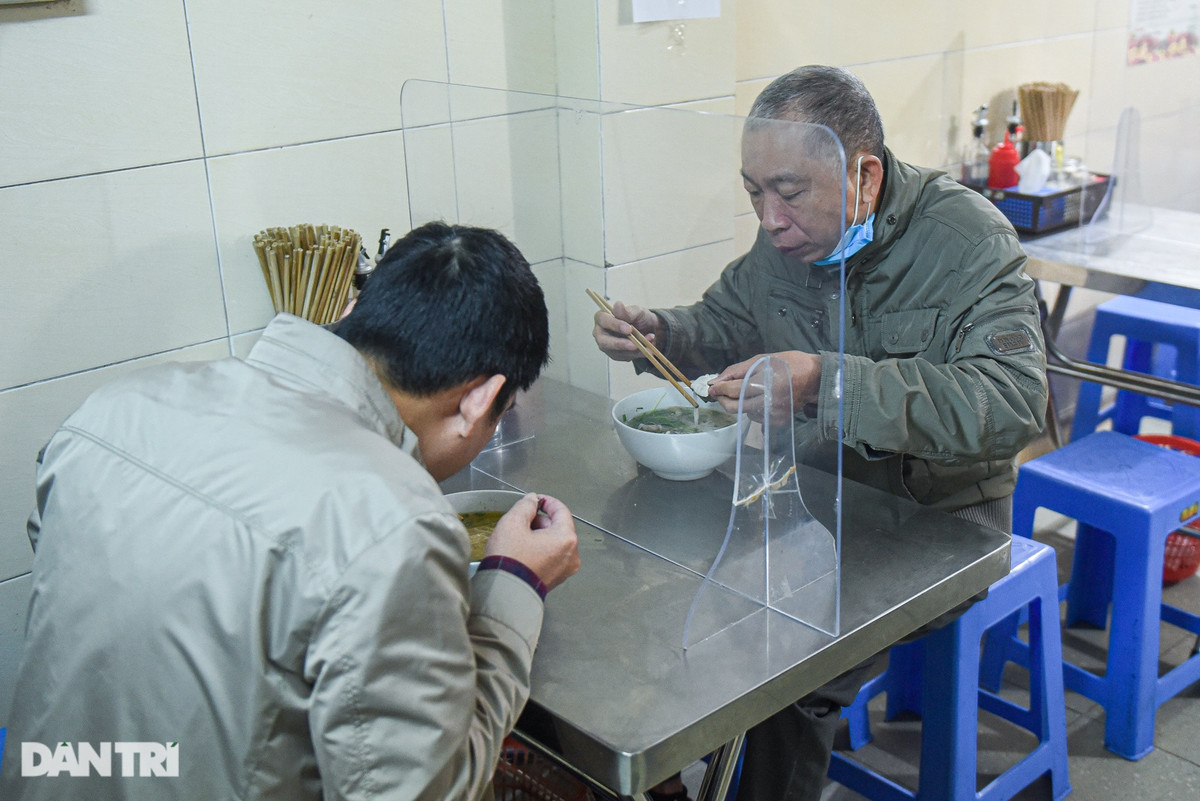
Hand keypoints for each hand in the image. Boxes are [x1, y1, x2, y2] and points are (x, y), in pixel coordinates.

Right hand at [485, 493, 579, 590]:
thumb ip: (525, 506)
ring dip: (539, 536)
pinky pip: (552, 556)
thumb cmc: (510, 559)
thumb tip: (532, 500)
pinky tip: (523, 552)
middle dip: (540, 521)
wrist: (503, 593)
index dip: (547, 501)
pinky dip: (540, 550)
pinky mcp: (556, 579)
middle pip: (558, 527)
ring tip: (519, 539)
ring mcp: (565, 569)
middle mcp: (571, 554)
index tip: (536, 500)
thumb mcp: (512, 523)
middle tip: (521, 522)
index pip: (561, 510)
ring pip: (555, 542)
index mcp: (566, 538)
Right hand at [592, 301, 661, 361]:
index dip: (615, 325)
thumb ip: (627, 311)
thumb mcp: (636, 311)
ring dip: (634, 350)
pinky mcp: (616, 355)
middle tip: (635, 345)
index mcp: (602, 317)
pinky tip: (647, 348)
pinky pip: (625, 357)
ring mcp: (607, 346)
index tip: (629, 329)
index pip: (603, 320)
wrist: (649, 329)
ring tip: (648, 343)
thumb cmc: (639, 317)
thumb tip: (617, 305)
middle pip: (604, 341)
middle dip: (620, 344)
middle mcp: (600, 333)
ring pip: (616, 352)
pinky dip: (638, 353)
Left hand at [706, 351, 821, 424]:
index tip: (712, 388)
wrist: (814, 379)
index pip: (734, 390)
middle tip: (720, 392)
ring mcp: (774, 414)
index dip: (719, 389)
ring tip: (748, 391)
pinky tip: (761, 398)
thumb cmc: (787, 364)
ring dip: (739, 403)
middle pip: (734, 407)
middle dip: (723, 399)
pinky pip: (755, 417)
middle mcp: (769, 401)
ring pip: (743, 413)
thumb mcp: (761, 360)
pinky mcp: (777, 422)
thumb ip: (736, 371)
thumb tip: (715, 381)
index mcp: (766, 382)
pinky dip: (752, 408)